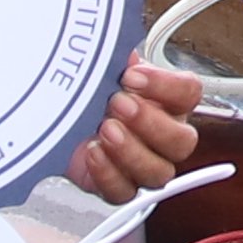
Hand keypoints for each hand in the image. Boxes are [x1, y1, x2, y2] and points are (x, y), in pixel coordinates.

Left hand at [63, 59, 208, 198]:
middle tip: (119, 104)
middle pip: (183, 141)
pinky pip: (124, 192)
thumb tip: (120, 51)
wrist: (54, 119)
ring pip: (159, 173)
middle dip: (150, 123)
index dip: (166, 86)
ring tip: (104, 131)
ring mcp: (142, 164)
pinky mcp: (117, 185)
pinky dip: (108, 174)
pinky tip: (93, 153)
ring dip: (132, 152)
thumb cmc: (86, 92)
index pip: (188, 92)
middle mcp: (161, 135)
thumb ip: (115, 55)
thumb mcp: (101, 65)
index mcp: (165, 101)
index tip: (133, 76)